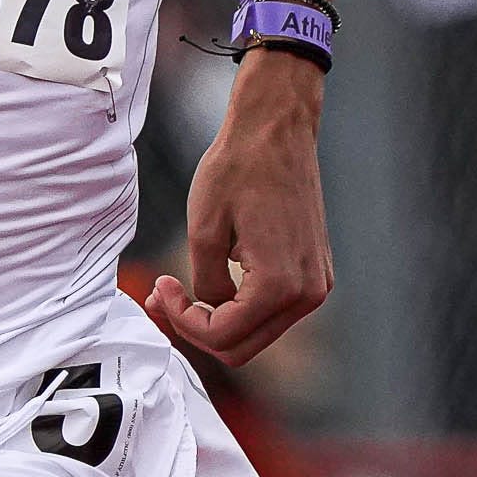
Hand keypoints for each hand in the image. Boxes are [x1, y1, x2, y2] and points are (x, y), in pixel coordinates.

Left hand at [149, 50, 330, 362]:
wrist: (276, 129)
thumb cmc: (238, 168)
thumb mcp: (203, 231)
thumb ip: (204, 285)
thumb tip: (208, 309)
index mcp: (280, 285)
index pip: (222, 336)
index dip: (182, 320)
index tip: (160, 284)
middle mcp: (307, 293)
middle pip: (243, 347)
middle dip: (197, 329)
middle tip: (164, 298)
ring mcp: (316, 284)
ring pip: (258, 332)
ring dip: (219, 319)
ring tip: (181, 289)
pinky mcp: (315, 272)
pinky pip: (273, 309)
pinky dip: (241, 304)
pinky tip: (216, 279)